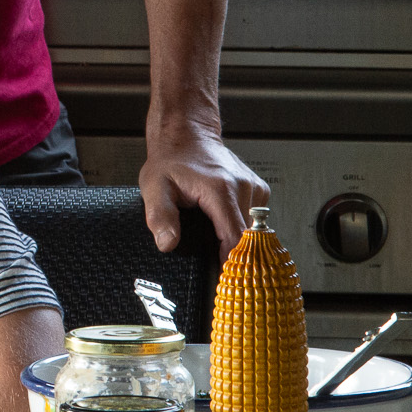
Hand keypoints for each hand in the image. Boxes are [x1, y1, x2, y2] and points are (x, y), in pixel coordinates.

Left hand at [137, 119, 268, 257]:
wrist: (186, 133)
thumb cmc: (171, 159)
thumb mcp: (154, 187)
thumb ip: (160, 216)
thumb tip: (167, 243)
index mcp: (220, 189)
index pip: (236, 238)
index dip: (231, 261)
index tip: (223, 277)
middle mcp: (243, 187)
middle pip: (249, 237)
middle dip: (234, 254)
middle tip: (216, 264)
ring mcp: (253, 186)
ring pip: (255, 230)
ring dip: (238, 239)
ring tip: (215, 236)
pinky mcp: (258, 188)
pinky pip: (256, 218)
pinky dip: (242, 225)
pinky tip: (224, 221)